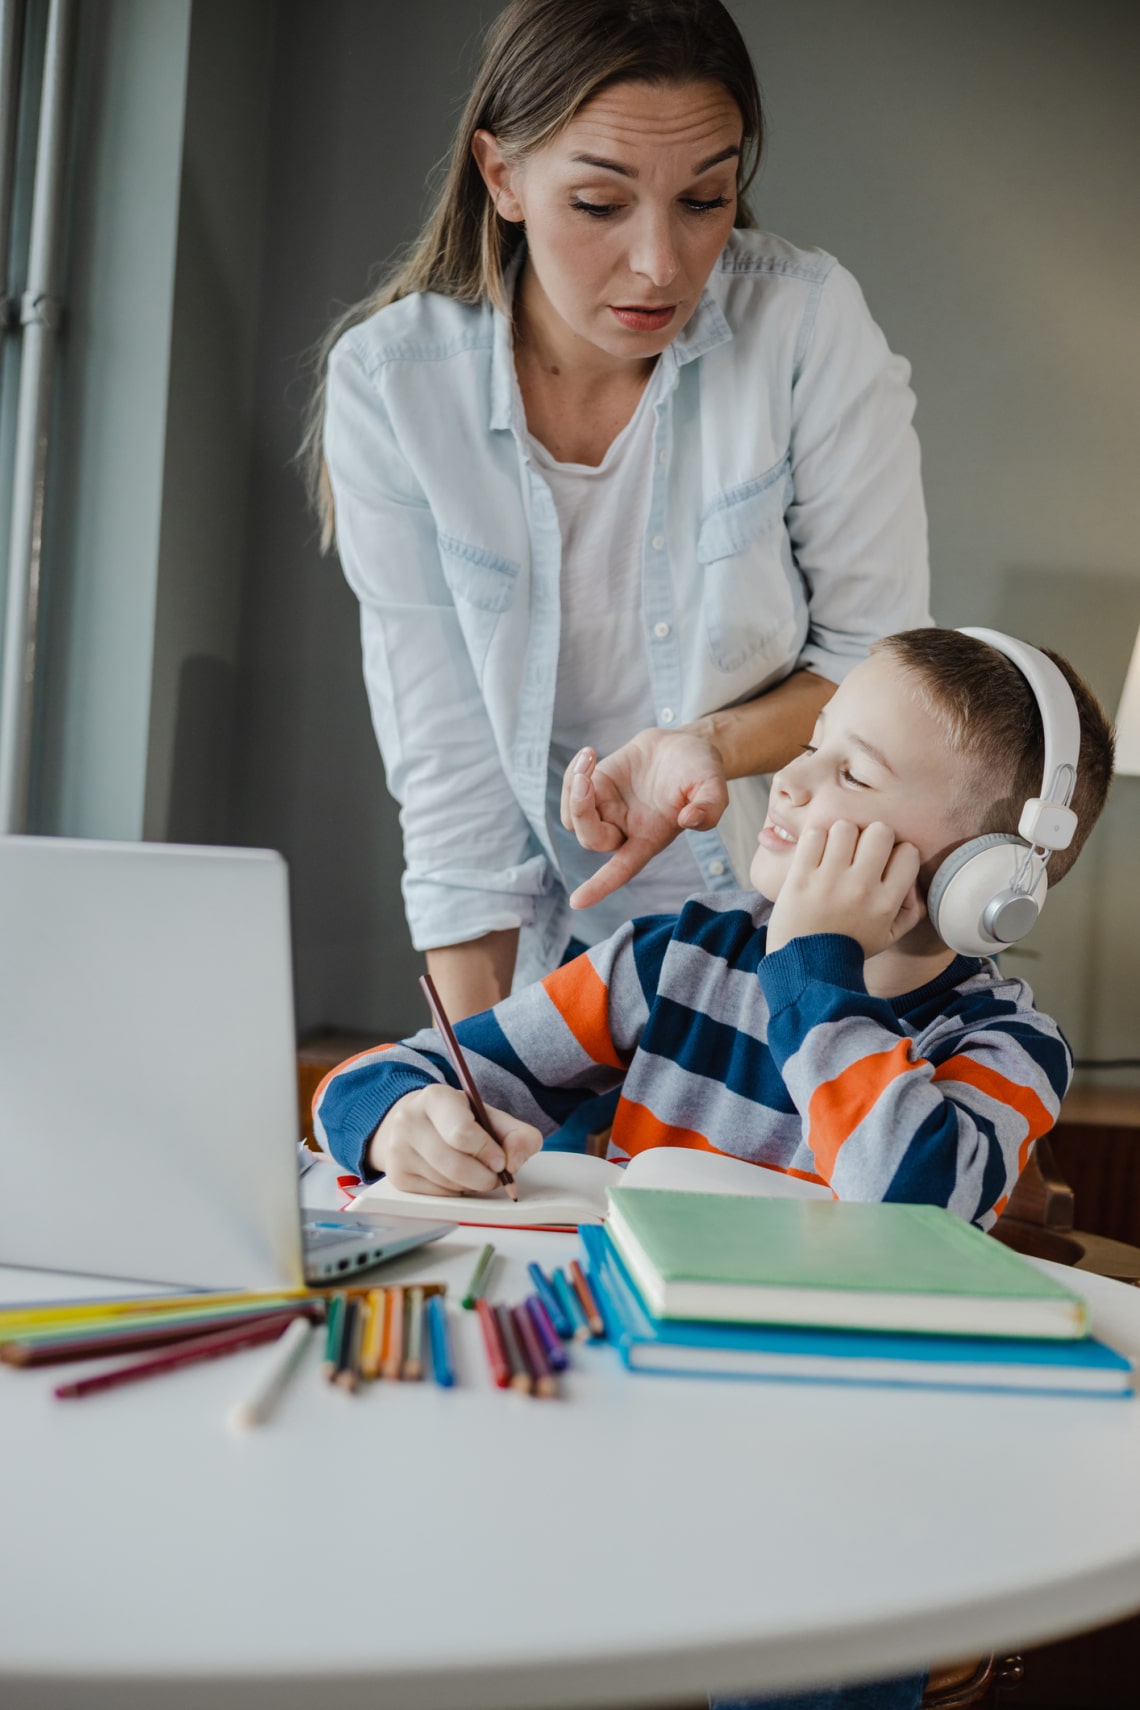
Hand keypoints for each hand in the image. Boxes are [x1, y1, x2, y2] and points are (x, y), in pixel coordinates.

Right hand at [368, 1084, 541, 1194]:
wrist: (414, 1123)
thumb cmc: (456, 1120)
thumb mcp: (488, 1116)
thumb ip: (516, 1135)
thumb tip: (514, 1163)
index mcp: (436, 1098)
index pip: (462, 1133)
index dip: (488, 1152)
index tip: (501, 1159)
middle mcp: (409, 1121)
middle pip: (456, 1166)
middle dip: (485, 1177)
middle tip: (495, 1174)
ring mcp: (398, 1151)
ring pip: (449, 1185)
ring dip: (472, 1185)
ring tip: (473, 1170)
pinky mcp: (397, 1177)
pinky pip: (438, 1197)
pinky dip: (456, 1193)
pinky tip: (454, 1177)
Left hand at [559, 729, 728, 908]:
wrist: (684, 746)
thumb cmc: (700, 772)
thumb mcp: (714, 787)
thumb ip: (710, 807)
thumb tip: (688, 819)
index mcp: (649, 839)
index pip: (622, 869)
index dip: (600, 886)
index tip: (577, 902)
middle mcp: (624, 830)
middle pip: (590, 839)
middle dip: (581, 812)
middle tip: (587, 779)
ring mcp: (608, 809)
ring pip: (572, 818)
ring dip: (571, 791)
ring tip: (588, 758)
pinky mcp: (597, 786)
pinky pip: (571, 792)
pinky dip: (571, 774)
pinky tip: (588, 753)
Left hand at [765, 820, 923, 957]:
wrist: (806, 967)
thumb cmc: (849, 947)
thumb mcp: (889, 936)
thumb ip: (911, 909)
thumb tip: (911, 880)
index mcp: (885, 903)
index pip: (908, 852)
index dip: (898, 851)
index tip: (886, 862)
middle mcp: (861, 888)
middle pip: (880, 831)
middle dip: (872, 836)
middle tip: (860, 851)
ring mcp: (829, 880)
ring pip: (845, 827)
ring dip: (841, 835)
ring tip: (836, 851)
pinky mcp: (800, 876)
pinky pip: (814, 836)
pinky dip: (816, 839)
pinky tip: (816, 854)